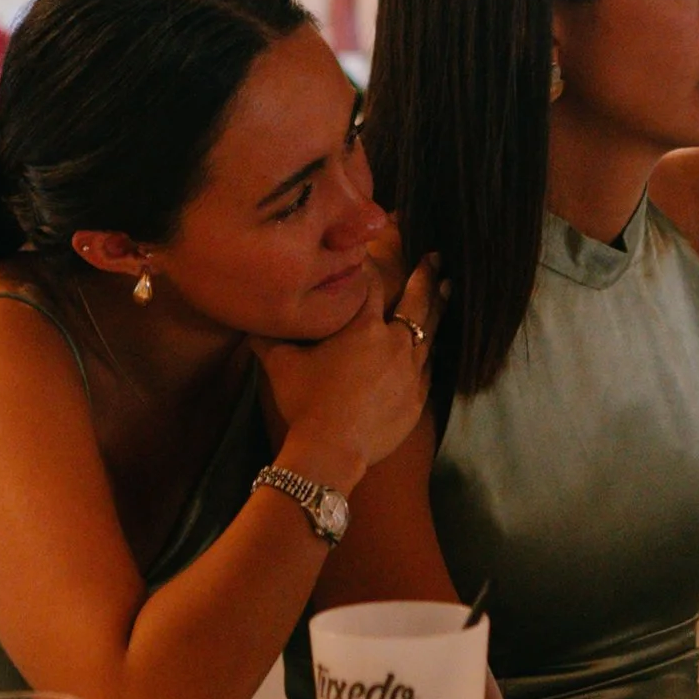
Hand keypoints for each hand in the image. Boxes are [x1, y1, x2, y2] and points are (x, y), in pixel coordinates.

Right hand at [252, 231, 442, 490]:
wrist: (332, 452)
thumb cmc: (305, 404)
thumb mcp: (280, 365)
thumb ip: (270, 336)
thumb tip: (252, 317)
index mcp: (361, 327)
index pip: (372, 284)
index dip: (376, 262)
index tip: (383, 246)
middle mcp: (393, 343)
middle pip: (415, 301)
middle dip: (425, 275)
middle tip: (435, 258)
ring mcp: (410, 371)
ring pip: (431, 331)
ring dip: (437, 307)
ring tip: (446, 289)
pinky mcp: (418, 397)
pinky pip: (429, 366)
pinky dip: (431, 350)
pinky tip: (434, 343)